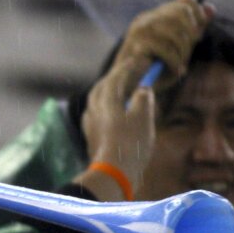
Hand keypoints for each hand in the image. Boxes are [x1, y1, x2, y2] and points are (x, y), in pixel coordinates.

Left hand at [78, 56, 155, 200]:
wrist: (112, 173)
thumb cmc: (130, 142)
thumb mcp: (143, 116)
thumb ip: (143, 98)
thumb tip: (141, 89)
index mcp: (105, 96)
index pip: (118, 74)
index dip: (132, 65)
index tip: (143, 59)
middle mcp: (93, 104)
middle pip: (107, 84)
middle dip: (121, 75)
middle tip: (135, 70)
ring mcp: (90, 120)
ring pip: (101, 97)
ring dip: (115, 90)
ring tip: (127, 89)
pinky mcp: (91, 133)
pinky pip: (100, 111)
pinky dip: (111, 105)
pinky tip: (116, 111)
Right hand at [113, 0, 213, 83]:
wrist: (132, 90)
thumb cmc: (156, 70)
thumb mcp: (179, 48)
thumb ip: (194, 29)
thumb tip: (211, 8)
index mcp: (156, 16)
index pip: (186, 1)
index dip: (199, 16)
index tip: (198, 37)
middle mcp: (146, 18)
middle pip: (183, 12)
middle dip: (191, 34)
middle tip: (188, 53)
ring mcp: (140, 30)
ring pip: (176, 32)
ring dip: (184, 52)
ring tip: (181, 65)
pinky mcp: (136, 45)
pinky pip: (166, 49)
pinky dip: (175, 62)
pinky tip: (175, 71)